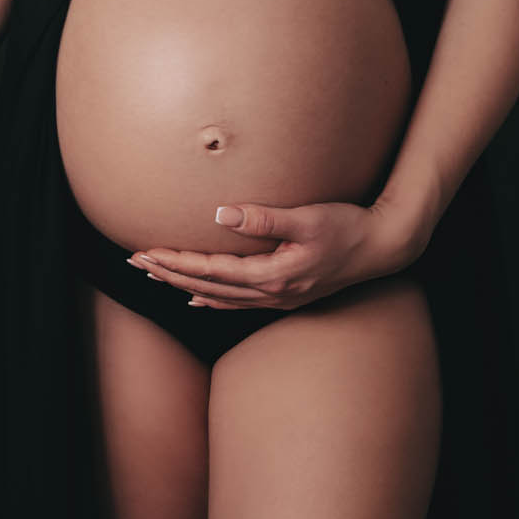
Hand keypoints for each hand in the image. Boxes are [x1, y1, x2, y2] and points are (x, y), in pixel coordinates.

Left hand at [127, 201, 423, 310]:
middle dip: (169, 274)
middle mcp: (271, 294)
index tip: (145, 252)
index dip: (175, 262)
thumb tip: (220, 215)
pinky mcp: (285, 296)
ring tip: (154, 277)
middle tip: (134, 263)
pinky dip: (213, 300)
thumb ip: (264, 217)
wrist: (384, 247)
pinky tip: (197, 300)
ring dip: (183, 286)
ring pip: (219, 297)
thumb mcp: (309, 217)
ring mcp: (278, 299)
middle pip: (206, 286)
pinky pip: (238, 303)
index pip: (210, 270)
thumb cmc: (349, 227)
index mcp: (272, 275)